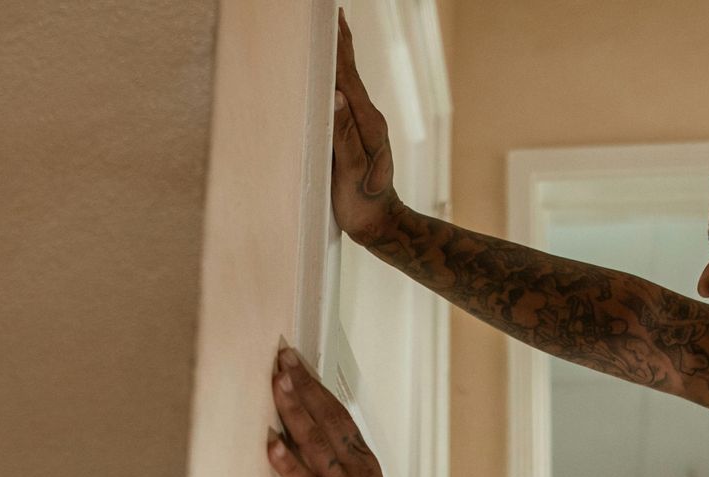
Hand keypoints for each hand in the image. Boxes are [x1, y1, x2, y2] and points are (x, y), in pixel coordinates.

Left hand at [266, 346, 418, 476]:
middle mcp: (356, 470)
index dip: (315, 386)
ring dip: (296, 411)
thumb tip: (297, 448)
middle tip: (281, 356)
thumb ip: (333, 471)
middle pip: (328, 418)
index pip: (338, 414)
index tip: (295, 362)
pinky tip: (271, 444)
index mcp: (363, 463)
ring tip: (277, 382)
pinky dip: (288, 464)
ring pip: (317, 443)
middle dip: (303, 386)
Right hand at [331, 8, 401, 241]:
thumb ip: (344, 137)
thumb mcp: (350, 174)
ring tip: (329, 31)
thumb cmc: (362, 204)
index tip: (331, 19)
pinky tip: (331, 73)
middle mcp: (368, 118)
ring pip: (348, 82)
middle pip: (350, 72)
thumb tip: (336, 97)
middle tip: (329, 13)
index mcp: (367, 123)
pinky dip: (337, 77)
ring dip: (338, 55)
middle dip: (339, 41)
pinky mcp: (356, 133)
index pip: (348, 76)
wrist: (378, 223)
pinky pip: (345, 98)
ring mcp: (364, 125)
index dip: (338, 46)